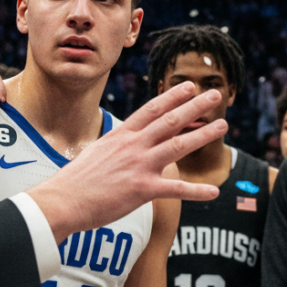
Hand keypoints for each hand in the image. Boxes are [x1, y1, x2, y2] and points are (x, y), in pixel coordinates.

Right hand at [26, 82, 223, 243]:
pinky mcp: (142, 189)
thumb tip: (123, 144)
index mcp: (121, 136)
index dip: (172, 97)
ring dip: (203, 135)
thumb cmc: (75, 180)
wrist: (63, 199)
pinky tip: (214, 191)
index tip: (189, 87)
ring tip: (222, 126)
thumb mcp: (96, 152)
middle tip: (215, 95)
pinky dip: (196, 191)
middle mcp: (133, 146)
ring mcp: (139, 166)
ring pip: (178, 146)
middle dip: (195, 106)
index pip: (151, 110)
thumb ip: (115, 146)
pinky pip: (175, 189)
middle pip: (170, 121)